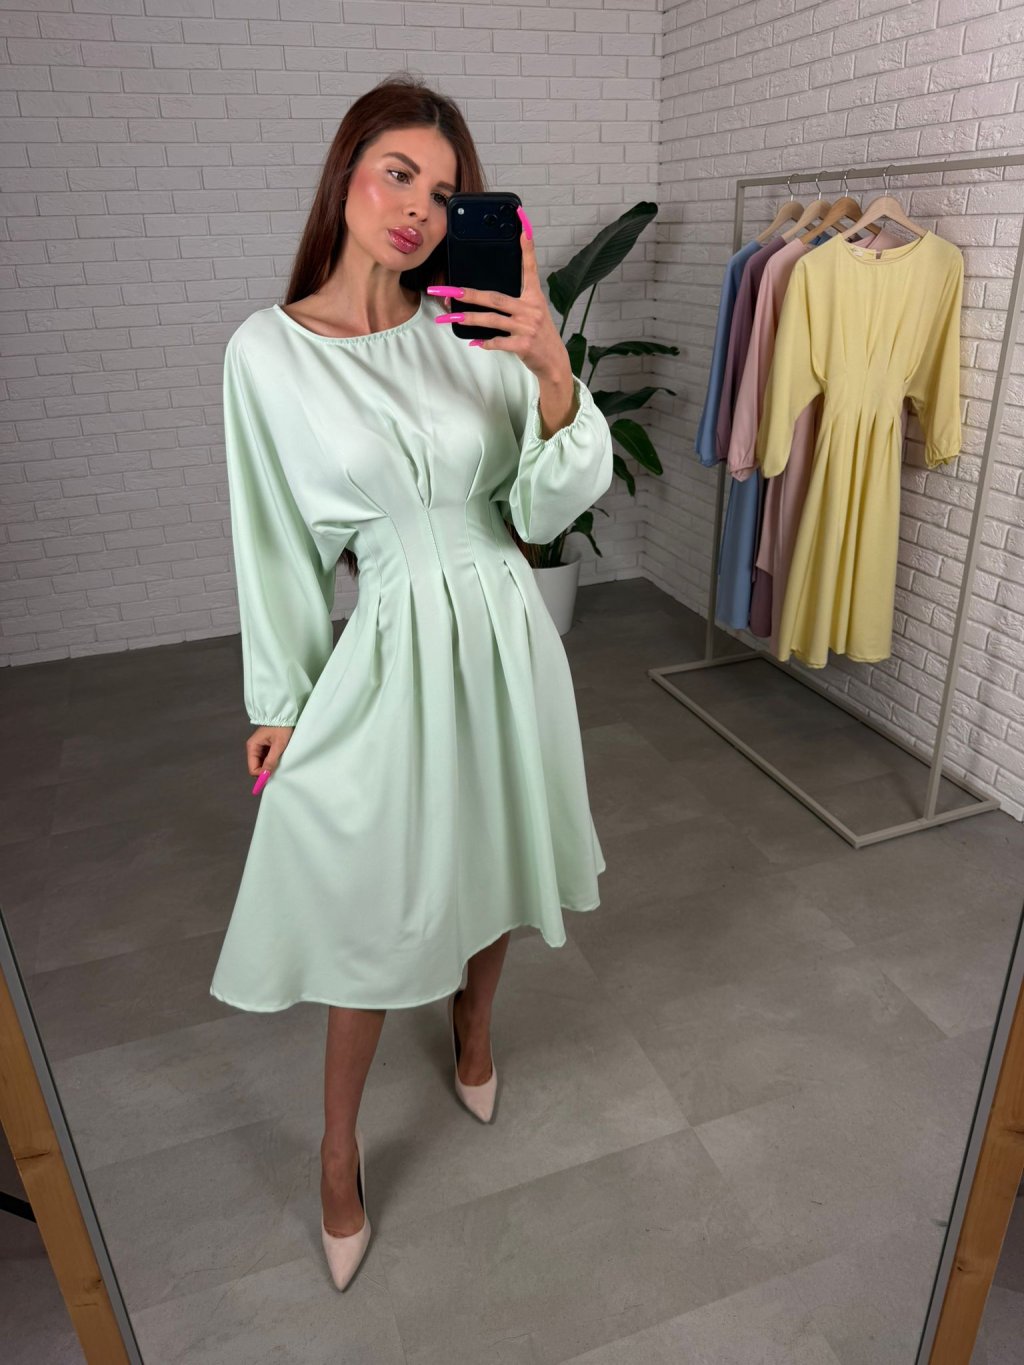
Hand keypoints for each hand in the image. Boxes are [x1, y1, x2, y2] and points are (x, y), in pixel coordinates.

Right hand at [246, 724, 293, 779]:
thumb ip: (271, 760)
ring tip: (280, 763)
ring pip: (262, 763)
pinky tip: (279, 759)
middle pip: (256, 767)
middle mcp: (253, 747)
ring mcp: (259, 747)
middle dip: (265, 771)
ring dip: (269, 766)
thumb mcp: (278, 745)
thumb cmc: (281, 727)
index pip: (252, 768)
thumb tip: (265, 775)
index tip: (271, 776)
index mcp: (252, 746)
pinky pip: (266, 759)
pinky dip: (272, 761)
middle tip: (277, 771)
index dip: (260, 774)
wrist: (286, 715)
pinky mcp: (265, 747)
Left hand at [429, 206, 570, 381]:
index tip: (522, 222)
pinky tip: (475, 342)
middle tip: (447, 291)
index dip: (527, 245)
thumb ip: (512, 303)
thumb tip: (482, 298)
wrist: (554, 361)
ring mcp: (527, 326)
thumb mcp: (532, 312)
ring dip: (469, 319)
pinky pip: (499, 341)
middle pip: (495, 297)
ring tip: (450, 318)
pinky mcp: (524, 344)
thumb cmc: (538, 334)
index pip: (529, 266)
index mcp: (533, 296)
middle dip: (468, 294)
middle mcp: (531, 308)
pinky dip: (486, 343)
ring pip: (492, 319)